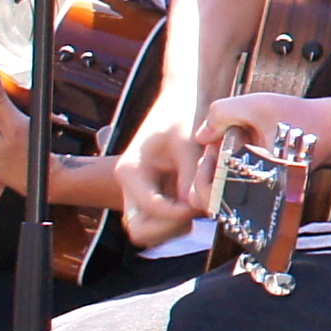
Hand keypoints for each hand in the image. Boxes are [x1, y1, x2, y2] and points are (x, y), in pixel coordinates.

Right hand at [118, 118, 207, 242]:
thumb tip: (196, 206)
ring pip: (148, 232)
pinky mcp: (155, 196)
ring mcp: (141, 193)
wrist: (182, 99)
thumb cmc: (182, 115)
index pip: (150, 210)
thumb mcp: (188, 144)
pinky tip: (194, 205)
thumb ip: (190, 177)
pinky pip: (160, 223)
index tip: (199, 201)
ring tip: (195, 207)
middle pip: (139, 230)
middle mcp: (131, 186)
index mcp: (131, 171)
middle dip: (169, 227)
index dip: (178, 213)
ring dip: (174, 227)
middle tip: (194, 212)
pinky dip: (177, 223)